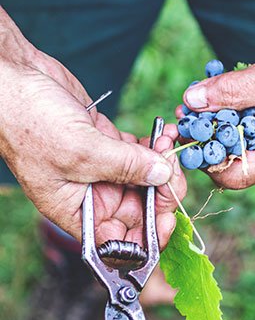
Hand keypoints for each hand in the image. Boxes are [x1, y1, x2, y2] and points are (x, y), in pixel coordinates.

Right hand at [0, 8, 184, 247]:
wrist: (13, 77)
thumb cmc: (28, 121)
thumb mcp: (80, 151)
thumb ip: (125, 166)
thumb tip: (163, 175)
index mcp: (77, 212)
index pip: (119, 242)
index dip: (147, 238)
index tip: (169, 219)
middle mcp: (92, 196)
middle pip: (140, 210)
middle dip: (163, 193)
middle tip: (173, 169)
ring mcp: (102, 170)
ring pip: (145, 181)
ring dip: (163, 165)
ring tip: (168, 144)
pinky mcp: (108, 144)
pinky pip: (140, 155)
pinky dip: (154, 147)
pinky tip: (164, 135)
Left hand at [182, 12, 254, 189]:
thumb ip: (233, 91)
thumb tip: (191, 101)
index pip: (237, 175)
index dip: (207, 161)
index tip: (187, 135)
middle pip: (235, 161)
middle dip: (208, 139)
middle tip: (186, 115)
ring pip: (240, 143)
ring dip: (217, 122)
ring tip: (198, 99)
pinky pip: (249, 127)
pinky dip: (231, 111)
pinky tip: (218, 92)